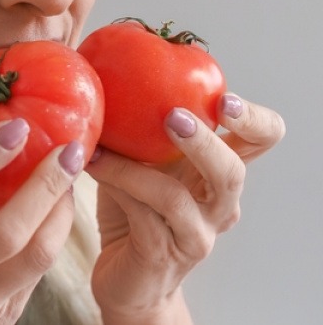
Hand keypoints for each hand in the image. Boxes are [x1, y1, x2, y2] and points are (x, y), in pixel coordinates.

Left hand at [85, 93, 284, 322]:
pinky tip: (89, 168)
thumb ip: (140, 129)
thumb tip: (107, 72)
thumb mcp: (141, 162)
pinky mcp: (163, 254)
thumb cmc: (133, 211)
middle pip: (232, 171)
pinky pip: (141, 217)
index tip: (224, 99)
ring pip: (176, 198)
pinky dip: (114, 187)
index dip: (254, 119)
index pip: (262, 140)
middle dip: (205, 141)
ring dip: (133, 168)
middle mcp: (218, 205)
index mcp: (219, 173)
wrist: (126, 279)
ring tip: (100, 148)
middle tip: (173, 117)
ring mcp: (195, 234)